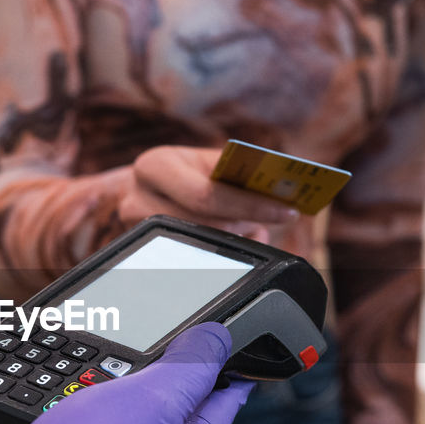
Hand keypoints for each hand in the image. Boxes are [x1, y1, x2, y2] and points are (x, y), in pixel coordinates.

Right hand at [0, 323, 253, 423]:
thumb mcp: (152, 412)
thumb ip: (187, 374)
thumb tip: (220, 341)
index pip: (209, 411)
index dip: (226, 379)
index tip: (236, 357)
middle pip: (113, 406)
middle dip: (97, 362)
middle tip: (93, 326)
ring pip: (36, 412)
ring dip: (13, 373)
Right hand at [116, 146, 299, 243]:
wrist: (145, 186)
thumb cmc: (186, 172)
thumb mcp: (208, 162)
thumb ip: (239, 173)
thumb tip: (280, 195)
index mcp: (155, 166)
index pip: (207, 195)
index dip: (251, 205)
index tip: (287, 211)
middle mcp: (138, 198)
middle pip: (205, 226)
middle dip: (245, 223)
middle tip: (273, 218)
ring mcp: (137, 230)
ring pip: (201, 247)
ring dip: (235, 237)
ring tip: (252, 225)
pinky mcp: (145, 253)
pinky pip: (193, 260)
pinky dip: (223, 252)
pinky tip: (237, 241)